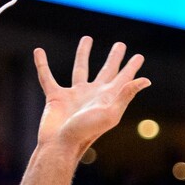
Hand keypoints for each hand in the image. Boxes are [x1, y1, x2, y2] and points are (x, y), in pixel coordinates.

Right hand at [34, 36, 150, 153]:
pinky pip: (47, 77)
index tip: (139, 56)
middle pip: (106, 71)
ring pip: (80, 69)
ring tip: (87, 39)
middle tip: (120, 45)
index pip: (123, 79)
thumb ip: (125, 95)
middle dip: (114, 58)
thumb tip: (145, 80)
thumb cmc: (86, 133)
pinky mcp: (55, 98)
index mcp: (107, 98)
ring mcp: (73, 96)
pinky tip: (38, 52)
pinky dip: (42, 64)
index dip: (132, 68)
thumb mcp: (110, 114)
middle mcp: (92, 95)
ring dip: (83, 54)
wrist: (60, 145)